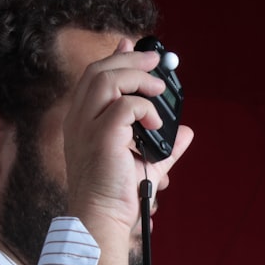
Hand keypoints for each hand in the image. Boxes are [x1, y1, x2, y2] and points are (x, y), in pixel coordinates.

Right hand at [62, 37, 193, 238]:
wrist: (103, 219)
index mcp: (81, 123)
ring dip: (137, 78)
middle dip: (129, 59)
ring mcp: (87, 128)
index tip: (132, 45)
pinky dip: (146, 109)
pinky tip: (156, 124)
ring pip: (107, 79)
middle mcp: (78, 121)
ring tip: (158, 89)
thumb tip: (186, 132)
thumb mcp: (146, 164)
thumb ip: (165, 146)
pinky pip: (125, 106)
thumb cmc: (116, 197)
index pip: (93, 78)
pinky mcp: (102, 137)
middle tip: (156, 60)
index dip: (114, 57)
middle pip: (99, 71)